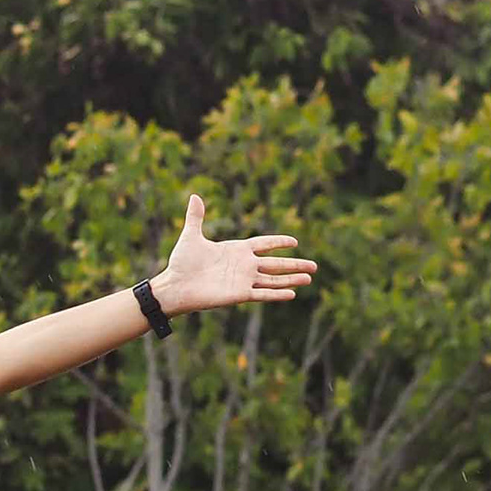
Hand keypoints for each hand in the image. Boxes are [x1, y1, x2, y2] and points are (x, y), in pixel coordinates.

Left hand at [148, 195, 316, 314]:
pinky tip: (292, 294)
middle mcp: (244, 266)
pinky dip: (277, 294)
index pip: (264, 245)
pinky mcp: (239, 295)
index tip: (295, 242)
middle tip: (315, 266)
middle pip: (276, 264)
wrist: (175, 285)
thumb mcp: (191, 236)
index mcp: (236, 250)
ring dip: (291, 279)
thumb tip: (195, 196)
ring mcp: (243, 281)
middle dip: (295, 265)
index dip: (279, 243)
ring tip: (310, 278)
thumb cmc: (182, 262)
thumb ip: (196, 217)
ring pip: (274, 280)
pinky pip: (262, 293)